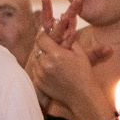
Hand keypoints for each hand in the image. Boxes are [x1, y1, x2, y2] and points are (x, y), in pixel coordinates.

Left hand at [29, 0, 111, 119]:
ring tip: (52, 58)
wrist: (82, 96)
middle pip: (37, 47)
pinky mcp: (39, 82)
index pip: (41, 37)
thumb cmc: (84, 73)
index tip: (49, 34)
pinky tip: (52, 69)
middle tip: (50, 45)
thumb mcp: (79, 52)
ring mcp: (40, 74)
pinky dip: (41, 67)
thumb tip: (63, 23)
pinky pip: (36, 70)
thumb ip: (69, 37)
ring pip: (35, 59)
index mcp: (56, 54)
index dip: (44, 34)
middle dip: (43, 45)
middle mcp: (45, 64)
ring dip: (42, 56)